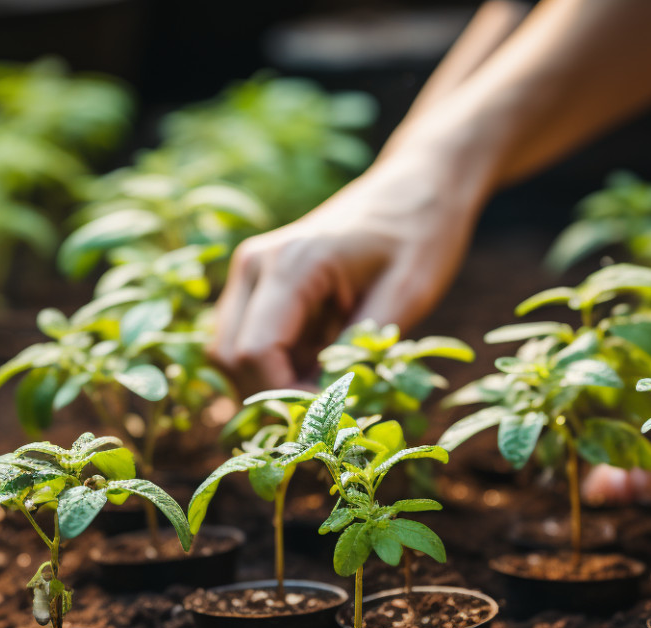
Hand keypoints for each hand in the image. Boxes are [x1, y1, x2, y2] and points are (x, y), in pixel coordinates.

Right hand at [209, 150, 487, 391]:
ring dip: (271, 383)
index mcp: (290, 263)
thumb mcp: (408, 293)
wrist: (417, 185)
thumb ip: (363, 349)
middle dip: (271, 396)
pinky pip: (249, 340)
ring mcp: (252, 272)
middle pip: (230, 358)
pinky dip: (277, 367)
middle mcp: (256, 264)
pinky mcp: (260, 284)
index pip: (255, 352)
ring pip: (230, 354)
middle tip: (329, 417)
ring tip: (328, 392)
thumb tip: (333, 407)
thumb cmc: (420, 232)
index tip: (332, 419)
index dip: (286, 397)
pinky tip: (322, 369)